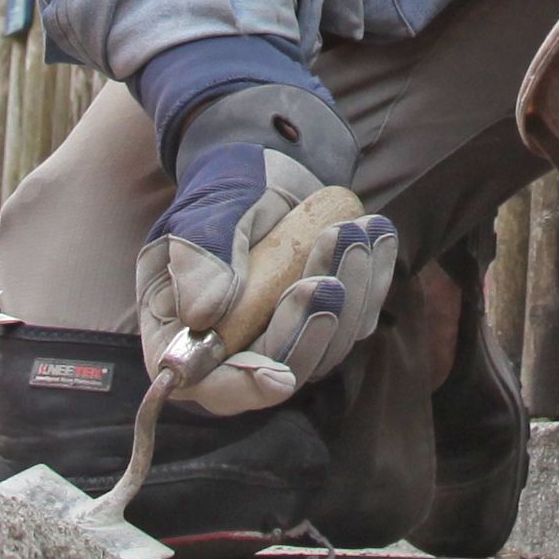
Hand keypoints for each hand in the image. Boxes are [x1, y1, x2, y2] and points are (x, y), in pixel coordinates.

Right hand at [139, 146, 396, 415]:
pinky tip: (376, 235)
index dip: (241, 387)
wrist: (262, 171)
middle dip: (307, 329)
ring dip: (348, 297)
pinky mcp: (323, 322)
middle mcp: (234, 350)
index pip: (206, 384)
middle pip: (276, 372)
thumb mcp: (202, 215)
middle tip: (327, 281)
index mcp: (182, 334)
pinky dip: (370, 279)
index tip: (278, 375)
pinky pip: (355, 319)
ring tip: (352, 235)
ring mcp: (282, 340)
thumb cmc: (221, 194)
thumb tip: (203, 316)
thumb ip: (200, 260)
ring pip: (325, 349)